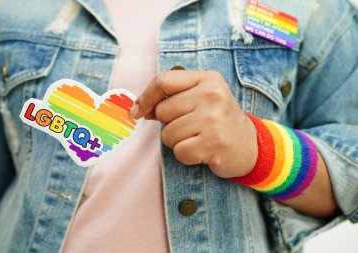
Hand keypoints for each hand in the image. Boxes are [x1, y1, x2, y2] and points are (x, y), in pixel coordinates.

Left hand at [131, 70, 257, 177]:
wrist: (248, 145)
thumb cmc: (217, 119)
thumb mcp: (200, 97)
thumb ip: (172, 97)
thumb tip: (137, 109)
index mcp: (207, 79)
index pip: (163, 81)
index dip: (145, 97)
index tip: (138, 111)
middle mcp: (212, 96)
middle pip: (163, 111)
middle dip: (168, 124)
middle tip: (189, 126)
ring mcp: (214, 120)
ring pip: (168, 134)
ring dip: (177, 141)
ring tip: (197, 138)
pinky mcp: (214, 143)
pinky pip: (179, 151)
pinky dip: (186, 155)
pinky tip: (202, 150)